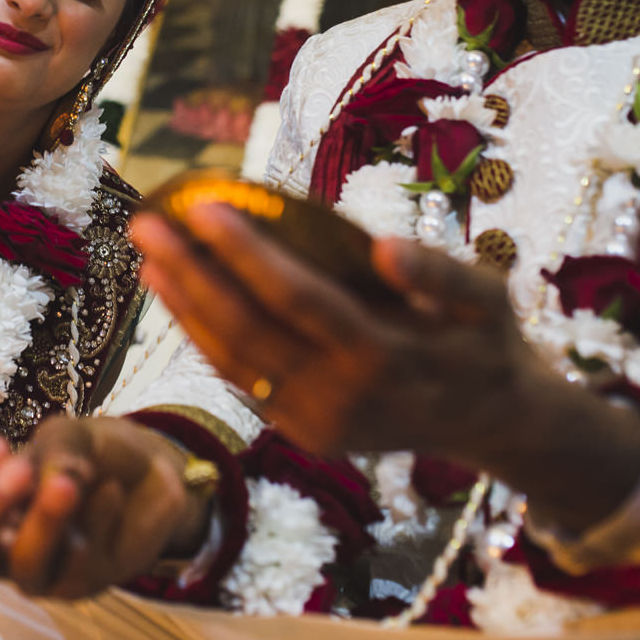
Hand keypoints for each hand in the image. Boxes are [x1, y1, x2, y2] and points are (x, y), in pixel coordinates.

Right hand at [0, 418, 208, 598]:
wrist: (149, 474)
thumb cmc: (89, 454)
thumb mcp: (69, 435)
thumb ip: (57, 449)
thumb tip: (54, 480)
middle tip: (20, 469)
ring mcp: (37, 572)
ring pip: (23, 569)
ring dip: (45, 522)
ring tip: (71, 482)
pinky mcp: (79, 585)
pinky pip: (79, 563)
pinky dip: (96, 520)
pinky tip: (112, 492)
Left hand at [131, 204, 639, 532]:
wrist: (492, 423)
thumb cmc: (486, 342)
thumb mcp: (489, 298)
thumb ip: (441, 273)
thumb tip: (386, 248)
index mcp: (385, 358)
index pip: (299, 299)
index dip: (246, 254)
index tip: (203, 206)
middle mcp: (342, 398)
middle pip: (248, 331)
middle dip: (191, 275)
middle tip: (146, 224)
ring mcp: (316, 423)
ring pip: (233, 360)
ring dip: (184, 307)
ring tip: (149, 255)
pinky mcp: (302, 433)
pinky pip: (241, 380)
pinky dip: (202, 337)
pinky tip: (177, 296)